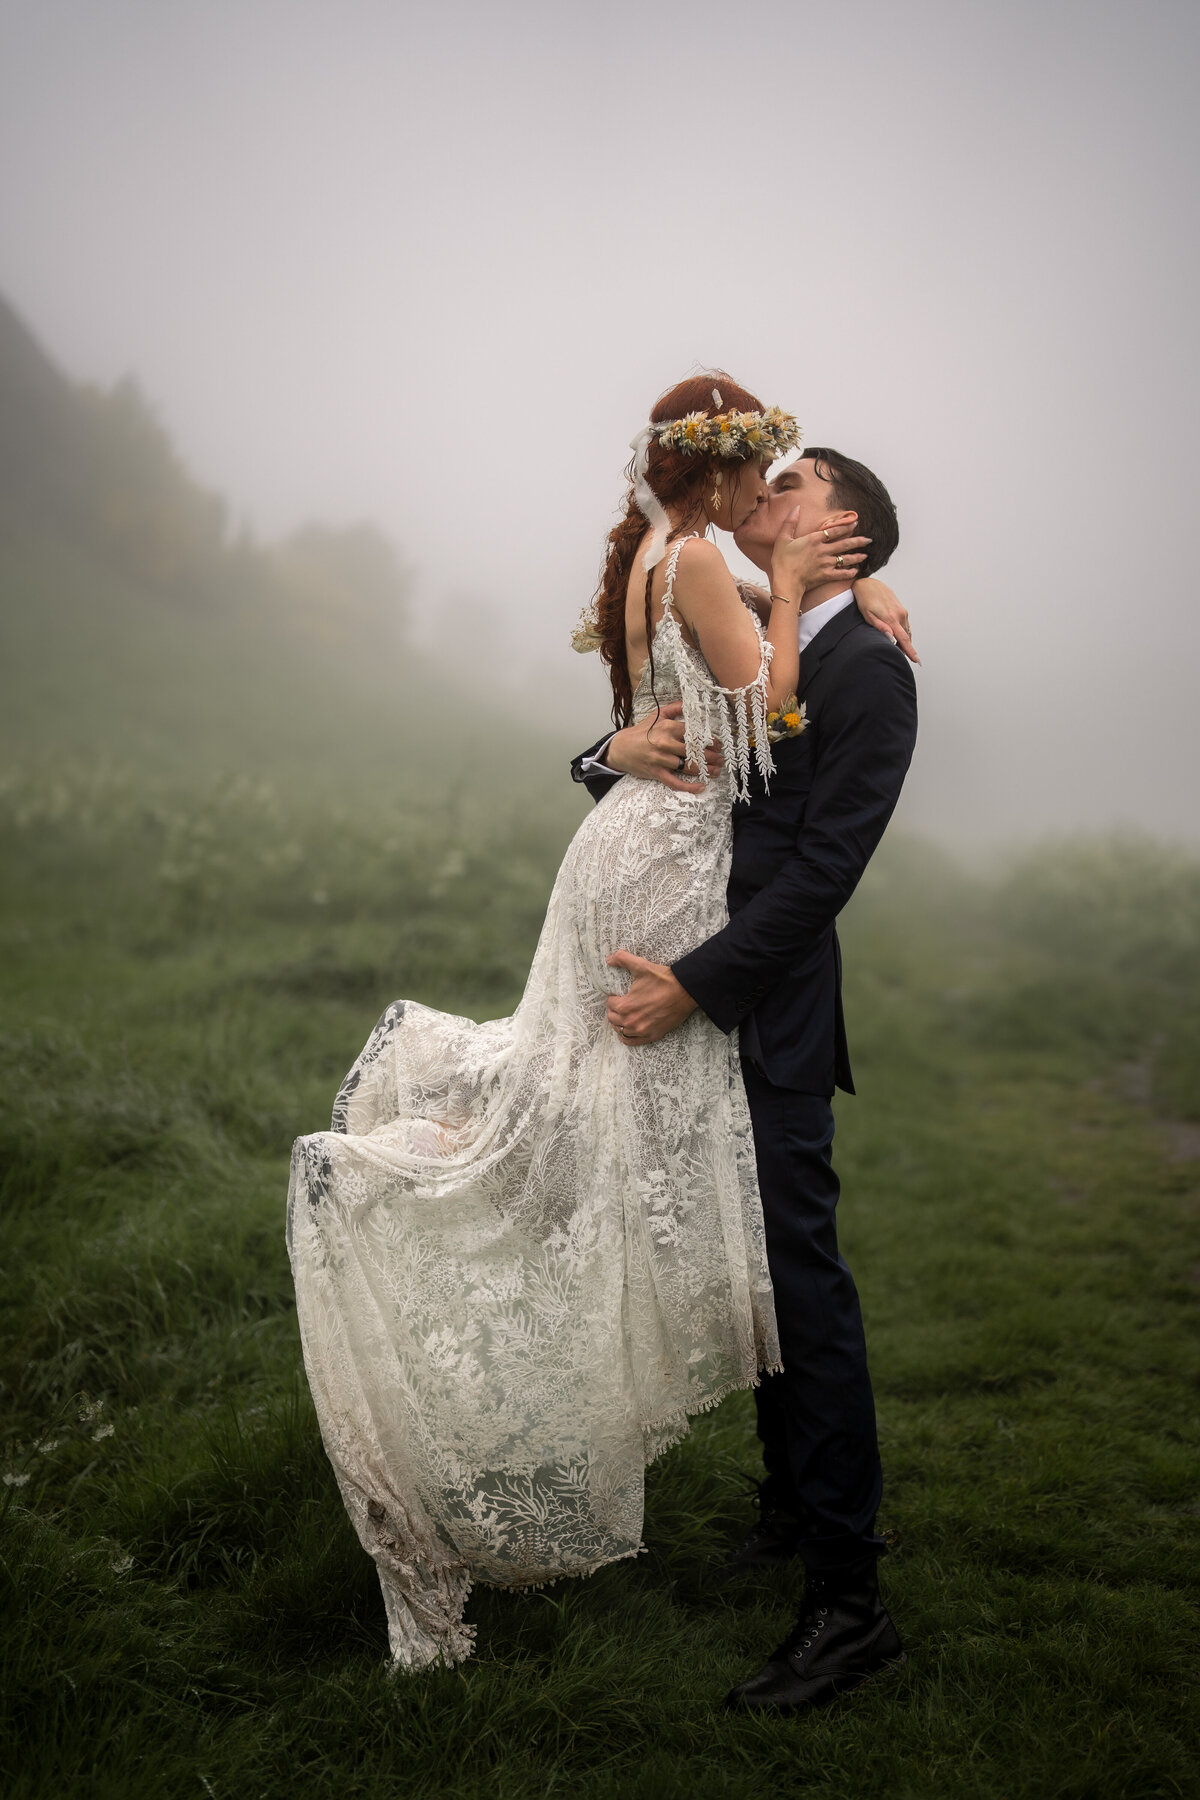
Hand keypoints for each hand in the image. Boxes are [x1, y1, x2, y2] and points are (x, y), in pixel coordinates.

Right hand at [604, 702, 723, 792]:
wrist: (620, 748)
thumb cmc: (641, 732)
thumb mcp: (656, 715)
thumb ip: (674, 708)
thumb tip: (688, 702)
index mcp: (667, 727)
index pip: (694, 734)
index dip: (709, 740)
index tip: (718, 744)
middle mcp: (665, 743)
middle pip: (694, 751)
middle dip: (711, 756)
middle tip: (721, 758)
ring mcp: (660, 760)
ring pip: (688, 766)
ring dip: (705, 769)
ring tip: (716, 770)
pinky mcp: (656, 773)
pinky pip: (675, 782)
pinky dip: (689, 787)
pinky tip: (701, 787)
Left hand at [606, 951, 696, 1043]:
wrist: (686, 991)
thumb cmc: (664, 979)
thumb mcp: (642, 966)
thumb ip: (623, 959)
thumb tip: (609, 959)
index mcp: (626, 1005)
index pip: (610, 1004)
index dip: (613, 997)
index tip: (618, 994)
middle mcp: (631, 1021)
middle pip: (612, 1018)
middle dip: (614, 1010)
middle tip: (621, 1003)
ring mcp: (642, 1030)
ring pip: (620, 1031)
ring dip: (619, 1023)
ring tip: (623, 1015)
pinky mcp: (653, 1035)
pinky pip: (632, 1041)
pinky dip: (627, 1037)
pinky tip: (628, 1030)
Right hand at [770, 509, 870, 601]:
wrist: (785, 581)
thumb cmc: (782, 561)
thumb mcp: (783, 539)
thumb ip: (790, 522)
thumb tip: (796, 507)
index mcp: (814, 539)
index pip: (834, 531)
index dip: (846, 526)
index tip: (855, 523)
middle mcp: (823, 550)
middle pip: (844, 544)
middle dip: (858, 541)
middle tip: (869, 540)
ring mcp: (826, 564)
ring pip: (845, 559)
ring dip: (856, 557)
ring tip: (865, 555)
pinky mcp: (825, 576)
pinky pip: (841, 574)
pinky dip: (849, 573)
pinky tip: (855, 571)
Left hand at [852, 577, 919, 663]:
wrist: (869, 584)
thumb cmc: (865, 600)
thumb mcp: (868, 615)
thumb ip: (880, 627)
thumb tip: (890, 638)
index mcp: (891, 618)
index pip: (903, 639)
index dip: (910, 651)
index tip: (917, 660)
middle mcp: (900, 614)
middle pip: (907, 637)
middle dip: (906, 649)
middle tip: (902, 658)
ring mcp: (902, 611)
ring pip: (907, 631)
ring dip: (905, 641)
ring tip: (900, 650)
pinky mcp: (902, 609)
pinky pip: (905, 625)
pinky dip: (904, 633)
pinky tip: (899, 637)